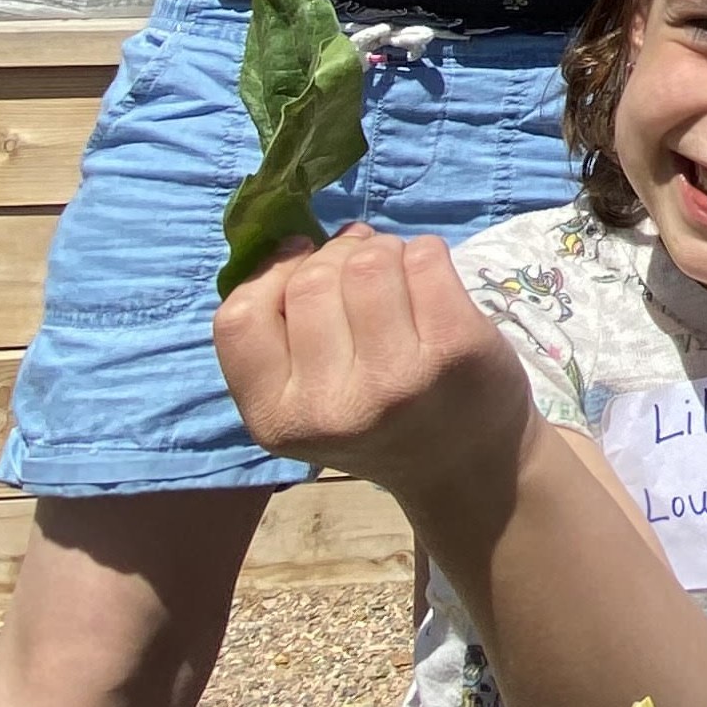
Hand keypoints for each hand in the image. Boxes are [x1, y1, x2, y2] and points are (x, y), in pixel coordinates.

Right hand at [213, 224, 531, 496]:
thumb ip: (279, 336)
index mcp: (277, 420)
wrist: (467, 464)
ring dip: (382, 250)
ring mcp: (396, 378)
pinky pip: (425, 259)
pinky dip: (425, 252)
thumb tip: (293, 243)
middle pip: (310, 281)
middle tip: (361, 269)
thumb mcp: (304, 401)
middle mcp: (331, 406)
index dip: (269, 274)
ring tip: (395, 272)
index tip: (300, 263)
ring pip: (368, 262)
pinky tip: (430, 278)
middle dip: (336, 256)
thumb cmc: (379, 420)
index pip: (239, 318)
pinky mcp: (454, 349)